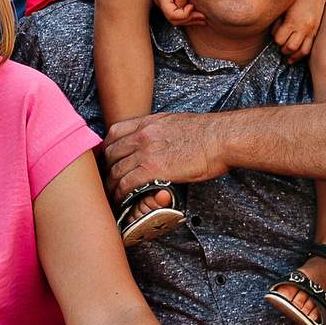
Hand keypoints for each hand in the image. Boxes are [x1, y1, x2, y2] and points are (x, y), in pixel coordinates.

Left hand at [101, 109, 231, 200]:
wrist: (221, 138)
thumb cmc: (208, 133)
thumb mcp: (177, 123)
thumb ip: (162, 131)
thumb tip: (161, 141)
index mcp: (148, 122)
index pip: (115, 132)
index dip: (107, 148)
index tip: (106, 161)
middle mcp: (142, 134)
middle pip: (110, 153)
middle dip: (104, 170)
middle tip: (104, 183)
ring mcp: (145, 151)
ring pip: (115, 170)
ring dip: (109, 187)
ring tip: (109, 198)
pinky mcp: (153, 169)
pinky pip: (126, 184)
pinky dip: (119, 195)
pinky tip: (119, 202)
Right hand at [149, 0, 204, 26]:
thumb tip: (186, 7)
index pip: (172, 14)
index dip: (184, 14)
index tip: (193, 6)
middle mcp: (161, 2)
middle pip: (174, 19)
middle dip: (190, 19)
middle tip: (204, 17)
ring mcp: (164, 3)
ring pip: (176, 18)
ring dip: (190, 20)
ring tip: (204, 19)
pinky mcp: (169, 1)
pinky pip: (177, 12)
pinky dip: (188, 15)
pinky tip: (197, 14)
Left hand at [273, 0, 325, 60]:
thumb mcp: (284, 7)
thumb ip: (277, 22)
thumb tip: (274, 36)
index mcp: (293, 20)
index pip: (280, 39)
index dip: (276, 38)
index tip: (276, 34)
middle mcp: (304, 27)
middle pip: (290, 47)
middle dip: (283, 48)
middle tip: (280, 44)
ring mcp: (312, 30)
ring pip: (302, 51)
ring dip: (293, 54)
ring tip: (287, 51)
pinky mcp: (316, 31)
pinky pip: (309, 48)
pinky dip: (301, 54)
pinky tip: (295, 55)